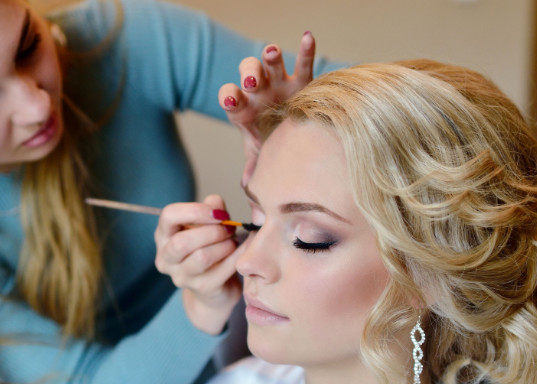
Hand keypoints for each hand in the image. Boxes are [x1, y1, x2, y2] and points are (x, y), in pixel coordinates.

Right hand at [154, 195, 242, 334]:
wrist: (215, 286)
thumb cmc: (209, 247)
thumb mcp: (208, 223)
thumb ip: (211, 208)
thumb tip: (215, 203)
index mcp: (164, 235)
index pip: (168, 216)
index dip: (195, 211)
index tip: (218, 213)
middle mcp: (166, 258)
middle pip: (182, 242)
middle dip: (212, 231)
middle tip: (229, 228)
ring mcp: (182, 276)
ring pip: (202, 257)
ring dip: (224, 245)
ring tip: (233, 241)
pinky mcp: (202, 288)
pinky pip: (222, 270)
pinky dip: (237, 256)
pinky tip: (245, 249)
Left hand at [218, 31, 315, 186]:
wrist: (296, 145)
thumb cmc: (275, 152)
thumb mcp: (263, 163)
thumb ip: (255, 175)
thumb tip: (250, 192)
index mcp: (245, 111)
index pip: (231, 99)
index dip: (229, 98)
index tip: (231, 101)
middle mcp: (260, 93)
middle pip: (248, 74)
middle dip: (248, 74)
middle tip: (251, 81)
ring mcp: (280, 84)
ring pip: (270, 63)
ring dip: (269, 58)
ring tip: (271, 53)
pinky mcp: (303, 81)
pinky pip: (304, 62)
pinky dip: (305, 48)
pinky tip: (307, 37)